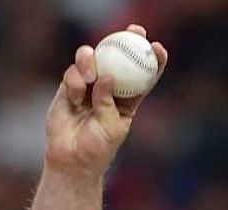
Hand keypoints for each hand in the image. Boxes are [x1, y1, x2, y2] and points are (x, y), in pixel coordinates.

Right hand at [44, 25, 168, 178]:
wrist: (71, 159)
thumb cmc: (97, 148)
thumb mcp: (111, 128)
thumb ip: (108, 102)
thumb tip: (107, 76)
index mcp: (128, 99)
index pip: (143, 75)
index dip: (152, 60)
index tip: (158, 48)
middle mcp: (109, 89)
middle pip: (119, 58)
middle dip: (126, 40)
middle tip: (133, 31)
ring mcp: (89, 86)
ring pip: (92, 60)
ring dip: (91, 60)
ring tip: (91, 74)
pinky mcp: (70, 87)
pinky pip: (73, 73)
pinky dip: (75, 79)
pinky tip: (77, 93)